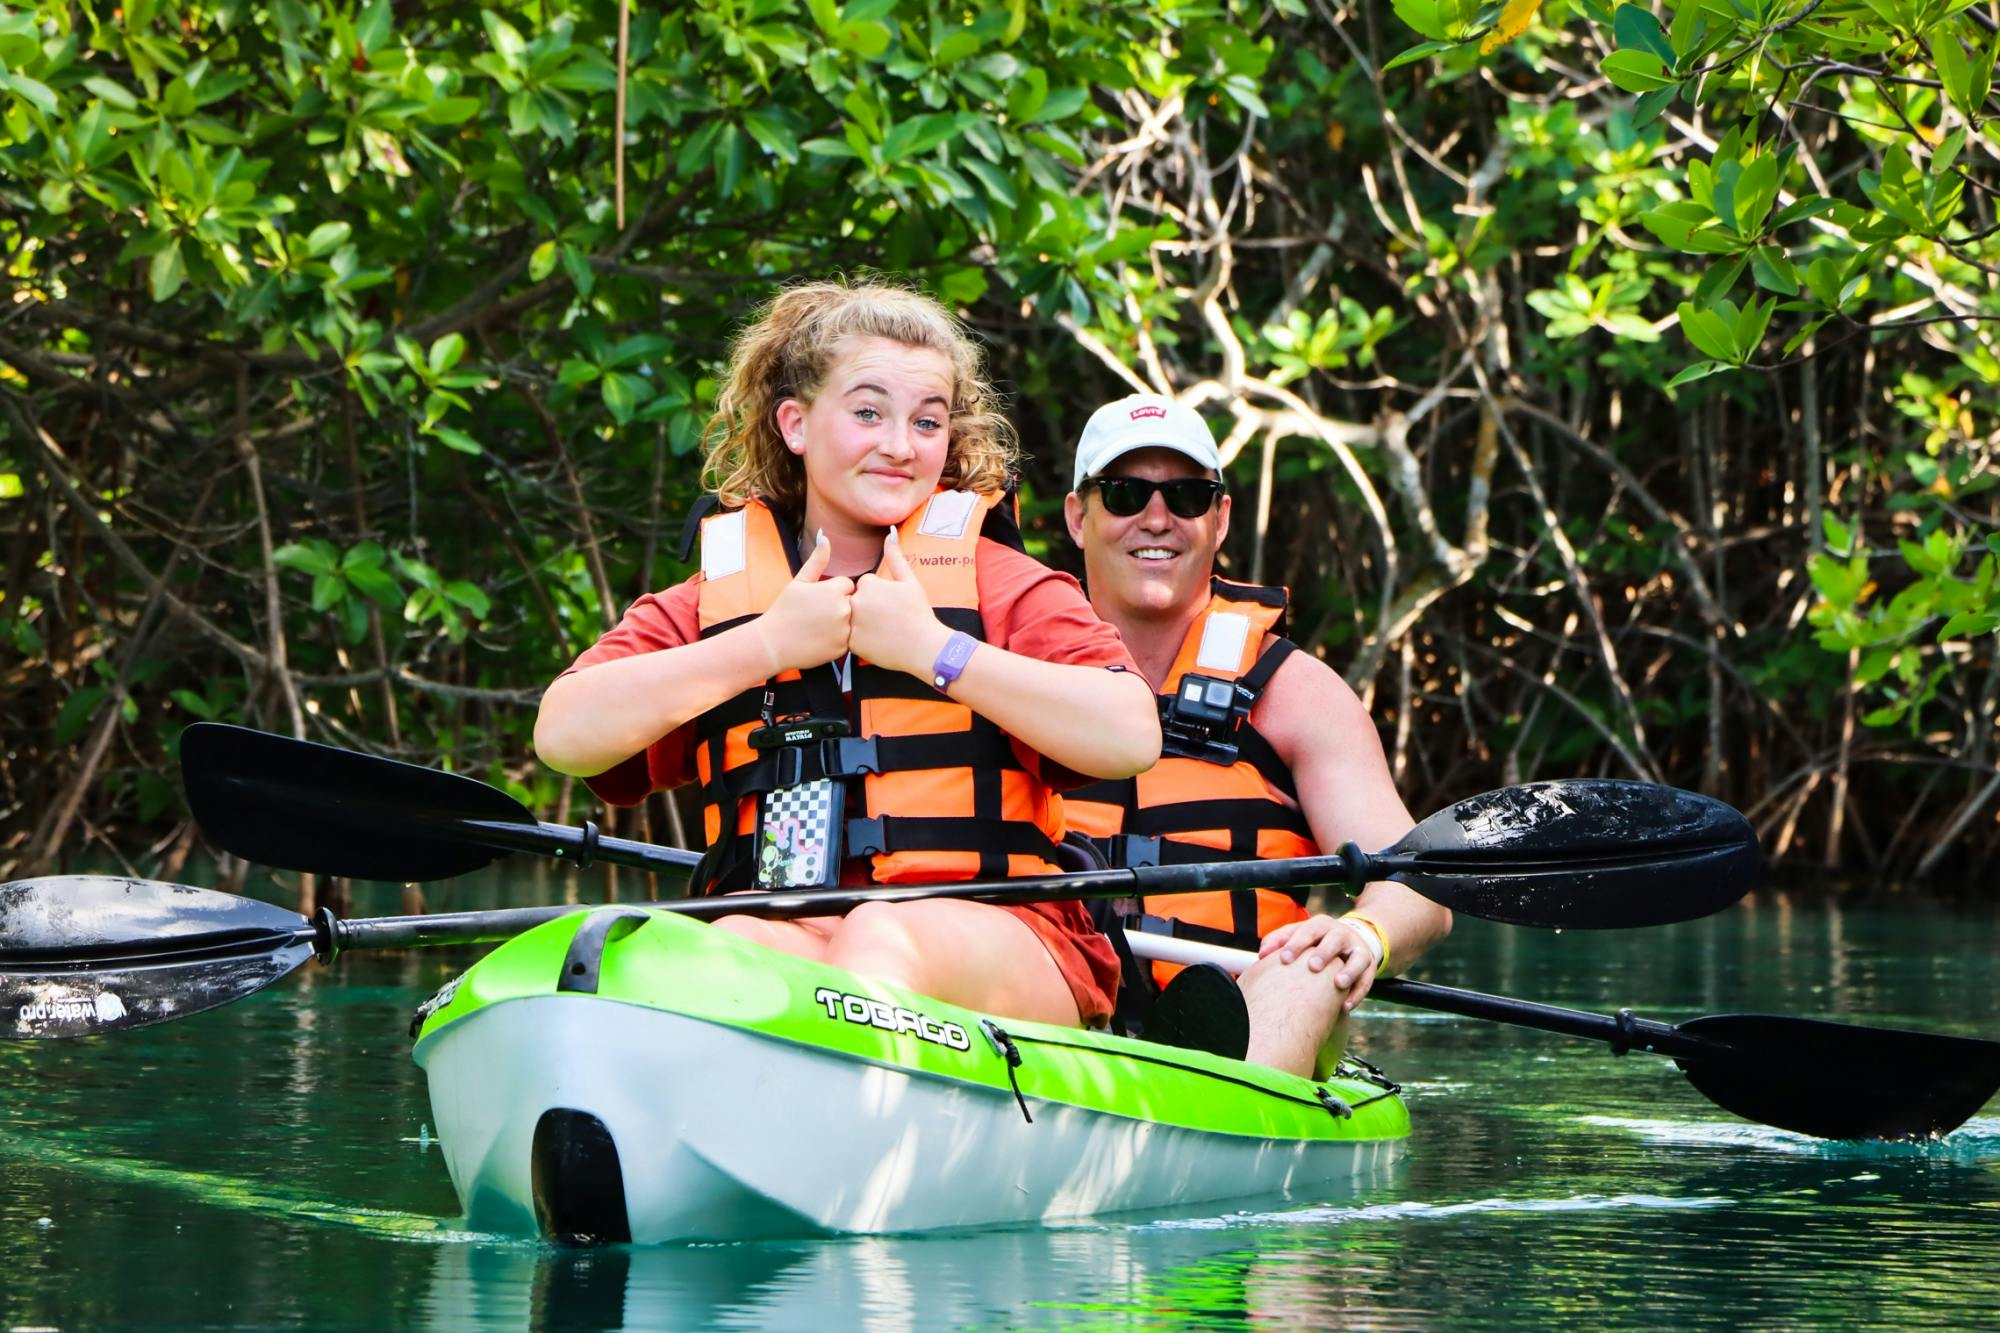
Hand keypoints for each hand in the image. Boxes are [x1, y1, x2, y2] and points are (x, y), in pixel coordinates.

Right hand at [752, 531, 852, 672]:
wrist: (772, 643)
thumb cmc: (784, 610)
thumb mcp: (799, 582)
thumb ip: (817, 561)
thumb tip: (825, 537)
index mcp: (835, 590)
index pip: (847, 586)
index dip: (832, 592)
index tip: (817, 601)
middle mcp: (844, 609)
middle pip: (852, 603)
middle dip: (838, 608)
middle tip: (816, 616)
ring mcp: (844, 630)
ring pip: (851, 623)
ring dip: (840, 624)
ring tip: (817, 628)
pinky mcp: (843, 648)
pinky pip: (847, 640)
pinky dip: (836, 640)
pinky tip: (819, 639)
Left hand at [849, 527, 948, 677]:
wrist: (924, 648)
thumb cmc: (919, 613)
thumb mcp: (910, 582)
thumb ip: (895, 557)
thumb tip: (890, 532)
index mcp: (868, 584)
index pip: (866, 585)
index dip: (881, 596)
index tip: (894, 606)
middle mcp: (856, 601)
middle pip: (857, 601)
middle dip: (870, 609)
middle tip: (890, 620)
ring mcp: (852, 623)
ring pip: (852, 620)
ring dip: (864, 625)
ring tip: (885, 632)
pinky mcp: (851, 643)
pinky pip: (851, 638)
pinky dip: (862, 640)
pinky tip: (879, 642)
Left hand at [1260, 914, 1381, 1010]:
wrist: (1350, 940)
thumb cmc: (1316, 941)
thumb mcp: (1299, 935)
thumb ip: (1279, 941)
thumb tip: (1261, 955)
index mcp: (1320, 925)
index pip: (1308, 930)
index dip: (1296, 943)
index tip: (1284, 959)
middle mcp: (1340, 934)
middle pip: (1334, 939)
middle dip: (1324, 952)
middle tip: (1313, 967)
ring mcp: (1357, 949)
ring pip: (1358, 958)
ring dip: (1349, 971)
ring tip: (1338, 984)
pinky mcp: (1369, 965)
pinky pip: (1367, 979)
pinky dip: (1357, 993)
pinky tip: (1345, 1007)